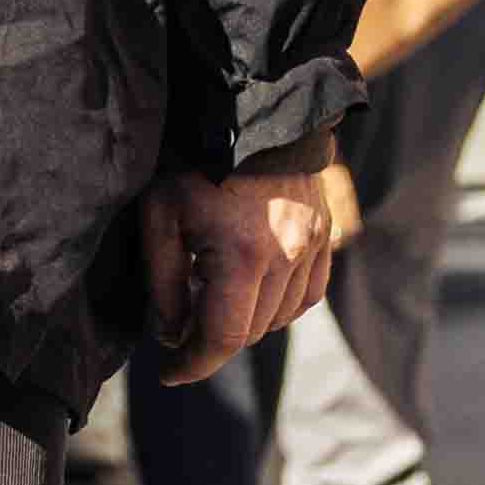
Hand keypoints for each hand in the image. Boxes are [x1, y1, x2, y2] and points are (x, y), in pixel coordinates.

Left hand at [148, 152, 355, 379]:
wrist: (248, 111)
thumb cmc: (193, 163)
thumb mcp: (160, 220)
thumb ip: (163, 285)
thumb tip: (174, 335)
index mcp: (243, 257)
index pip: (223, 338)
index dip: (193, 364)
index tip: (168, 373)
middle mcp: (287, 257)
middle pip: (250, 331)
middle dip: (211, 340)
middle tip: (179, 330)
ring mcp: (312, 246)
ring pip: (279, 317)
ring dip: (245, 322)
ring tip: (211, 301)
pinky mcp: (324, 234)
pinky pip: (307, 295)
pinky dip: (280, 305)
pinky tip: (253, 292)